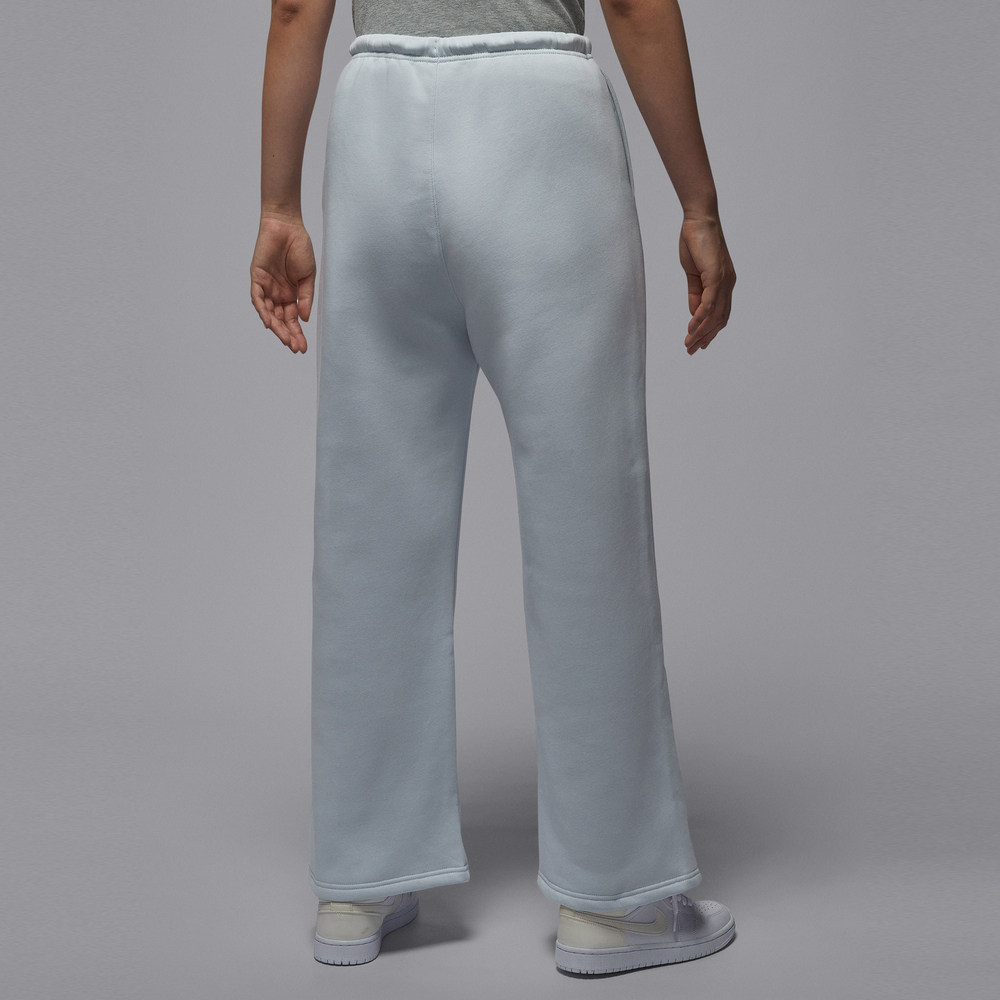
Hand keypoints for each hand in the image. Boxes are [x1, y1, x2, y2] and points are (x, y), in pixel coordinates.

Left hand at [250, 214, 315, 353]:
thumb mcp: (308, 277)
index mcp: (290, 295)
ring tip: (285, 339)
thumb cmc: (300, 248)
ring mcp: (266, 287)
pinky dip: (262, 310)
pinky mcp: (256, 277)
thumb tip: (304, 318)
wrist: (287, 226)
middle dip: (288, 334)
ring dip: (276, 327)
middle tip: (296, 347)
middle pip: (280, 320)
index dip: (297, 333)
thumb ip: (306, 297)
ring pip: (268, 312)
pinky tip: (269, 322)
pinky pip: (257, 297)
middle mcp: (276, 294)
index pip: (292, 319)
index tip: (303, 347)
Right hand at [679, 216, 735, 354]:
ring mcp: (724, 281)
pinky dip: (700, 319)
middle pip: (720, 319)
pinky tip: (691, 329)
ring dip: (702, 333)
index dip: (710, 330)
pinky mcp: (716, 276)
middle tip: (692, 350)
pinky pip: (709, 304)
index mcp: (723, 283)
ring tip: (689, 344)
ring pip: (715, 315)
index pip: (720, 313)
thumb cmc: (695, 241)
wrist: (699, 219)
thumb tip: (695, 314)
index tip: (699, 343)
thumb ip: (695, 294)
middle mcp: (728, 284)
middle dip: (706, 337)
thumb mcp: (693, 274)